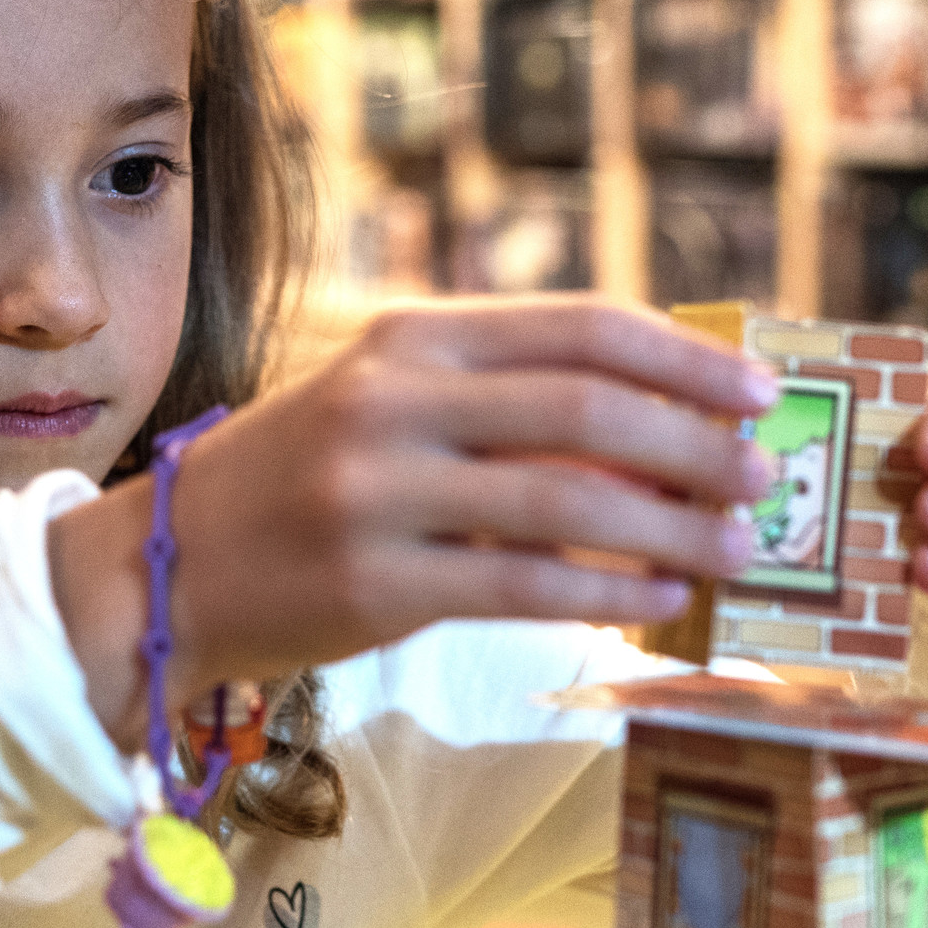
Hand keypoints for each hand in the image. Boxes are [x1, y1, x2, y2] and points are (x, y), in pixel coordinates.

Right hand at [50, 297, 778, 745]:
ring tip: (739, 544)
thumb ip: (497, 399)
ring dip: (673, 523)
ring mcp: (379, 493)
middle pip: (586, 407)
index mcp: (408, 337)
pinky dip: (611, 592)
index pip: (577, 327)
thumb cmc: (291, 482)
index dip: (683, 357)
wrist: (163, 565)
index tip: (757, 389)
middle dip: (695, 440)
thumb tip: (653, 425)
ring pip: (567, 499)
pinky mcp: (375, 585)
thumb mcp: (383, 402)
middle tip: (764, 474)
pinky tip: (665, 599)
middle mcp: (393, 401)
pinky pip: (524, 585)